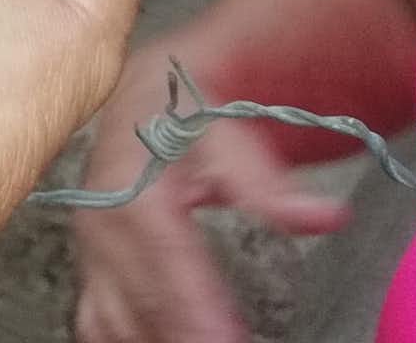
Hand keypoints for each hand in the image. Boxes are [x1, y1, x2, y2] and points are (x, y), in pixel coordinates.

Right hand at [71, 47, 350, 342]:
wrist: (144, 97)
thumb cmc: (185, 112)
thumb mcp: (227, 128)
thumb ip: (267, 180)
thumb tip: (323, 216)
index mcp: (130, 191)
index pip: (165, 263)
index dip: (194, 311)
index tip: (225, 342)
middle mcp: (100, 227)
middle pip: (137, 305)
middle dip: (181, 337)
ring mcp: (92, 251)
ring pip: (112, 323)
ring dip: (155, 340)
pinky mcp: (93, 267)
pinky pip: (100, 322)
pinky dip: (132, 338)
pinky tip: (164, 341)